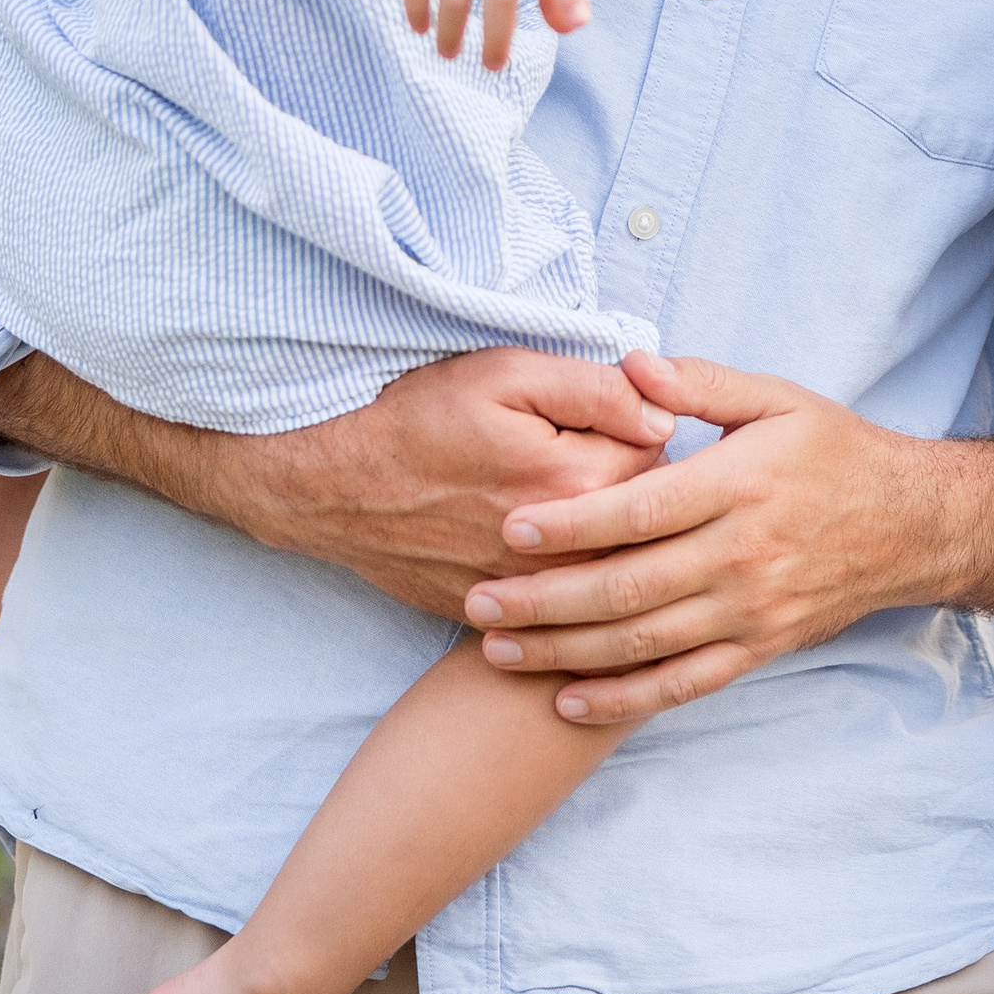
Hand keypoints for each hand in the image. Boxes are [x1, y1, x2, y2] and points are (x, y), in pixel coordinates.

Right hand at [0, 344, 672, 621]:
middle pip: (645, 529)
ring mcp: (528, 597)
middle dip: (641, 494)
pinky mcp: (497, 620)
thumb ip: (598, 390)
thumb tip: (665, 419)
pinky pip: (558, 607)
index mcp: (572, 483)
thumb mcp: (506, 373)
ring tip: (578, 502)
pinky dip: (563, 579)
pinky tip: (547, 551)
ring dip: (606, 542)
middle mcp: (559, 554)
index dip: (650, 435)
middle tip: (602, 457)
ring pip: (605, 572)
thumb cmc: (414, 419)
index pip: (664, 467)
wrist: (328, 487)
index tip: (626, 418)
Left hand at [458, 353, 962, 727]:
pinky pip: (683, 683)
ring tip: (499, 648)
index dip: (573, 523)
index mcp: (740, 485)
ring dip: (566, 650)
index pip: (641, 510)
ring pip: (644, 641)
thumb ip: (700, 382)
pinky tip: (569, 699)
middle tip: (479, 599)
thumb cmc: (833, 451)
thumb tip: (632, 368)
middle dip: (545, 598)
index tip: (512, 529)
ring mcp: (751, 610)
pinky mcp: (759, 648)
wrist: (911, 524)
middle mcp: (743, 555)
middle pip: (629, 586)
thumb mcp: (776, 397)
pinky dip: (624, 698)